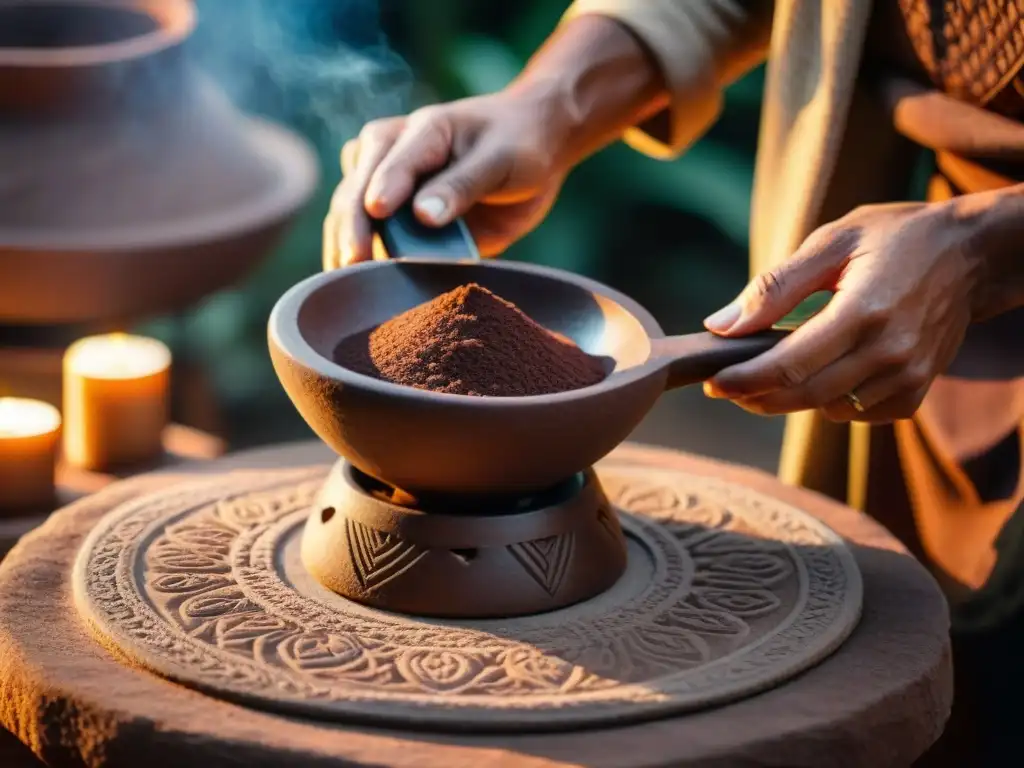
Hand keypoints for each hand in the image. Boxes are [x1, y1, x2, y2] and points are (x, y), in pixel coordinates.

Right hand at [323, 91, 567, 268]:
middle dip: (353, 227)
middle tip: (355, 263)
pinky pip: (368, 238)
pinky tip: (357, 285)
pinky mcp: (394, 217)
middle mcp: (391, 154)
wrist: (531, 150)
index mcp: (421, 132)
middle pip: (357, 190)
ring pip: (349, 214)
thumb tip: (423, 216)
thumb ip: (463, 185)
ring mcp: (387, 185)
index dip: (385, 187)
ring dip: (344, 246)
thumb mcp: (501, 160)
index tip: (378, 212)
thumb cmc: (518, 146)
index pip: (393, 162)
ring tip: (346, 282)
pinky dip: (363, 259)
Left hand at [701, 201, 985, 422]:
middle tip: (728, 387)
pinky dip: (832, 401)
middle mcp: (889, 351)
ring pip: (829, 409)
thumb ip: (775, 287)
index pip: (790, 364)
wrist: (971, 255)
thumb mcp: (832, 242)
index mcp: (863, 310)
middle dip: (757, 396)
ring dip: (794, 398)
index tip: (713, 384)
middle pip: (804, 396)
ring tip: (775, 370)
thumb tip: (721, 326)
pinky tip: (824, 373)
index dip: (745, 380)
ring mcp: (908, 376)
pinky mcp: (917, 390)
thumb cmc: (895, 239)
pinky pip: (859, 414)